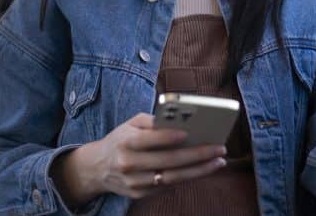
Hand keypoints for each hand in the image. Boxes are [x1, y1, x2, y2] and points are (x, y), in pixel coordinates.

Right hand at [50, 113, 226, 206]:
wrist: (96, 168)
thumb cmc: (121, 140)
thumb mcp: (130, 124)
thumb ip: (153, 121)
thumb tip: (180, 121)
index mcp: (126, 142)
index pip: (149, 140)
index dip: (168, 137)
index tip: (188, 133)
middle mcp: (129, 164)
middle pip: (167, 161)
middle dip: (196, 155)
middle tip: (219, 148)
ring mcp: (134, 182)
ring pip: (171, 178)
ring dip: (198, 171)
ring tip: (218, 162)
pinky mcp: (140, 194)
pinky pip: (167, 187)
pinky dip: (187, 178)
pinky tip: (204, 170)